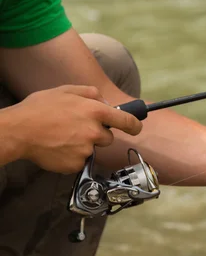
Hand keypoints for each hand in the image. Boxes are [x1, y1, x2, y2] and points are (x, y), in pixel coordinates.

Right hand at [9, 85, 142, 173]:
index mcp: (96, 111)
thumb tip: (105, 102)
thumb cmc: (39, 109)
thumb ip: (90, 93)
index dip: (135, 125)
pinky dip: (72, 156)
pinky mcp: (77, 164)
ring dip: (84, 145)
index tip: (137, 128)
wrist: (18, 131)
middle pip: (108, 137)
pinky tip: (58, 147)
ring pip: (93, 149)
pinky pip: (81, 160)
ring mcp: (86, 150)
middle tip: (76, 128)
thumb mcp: (65, 90)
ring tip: (63, 137)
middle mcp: (95, 132)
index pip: (127, 121)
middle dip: (97, 134)